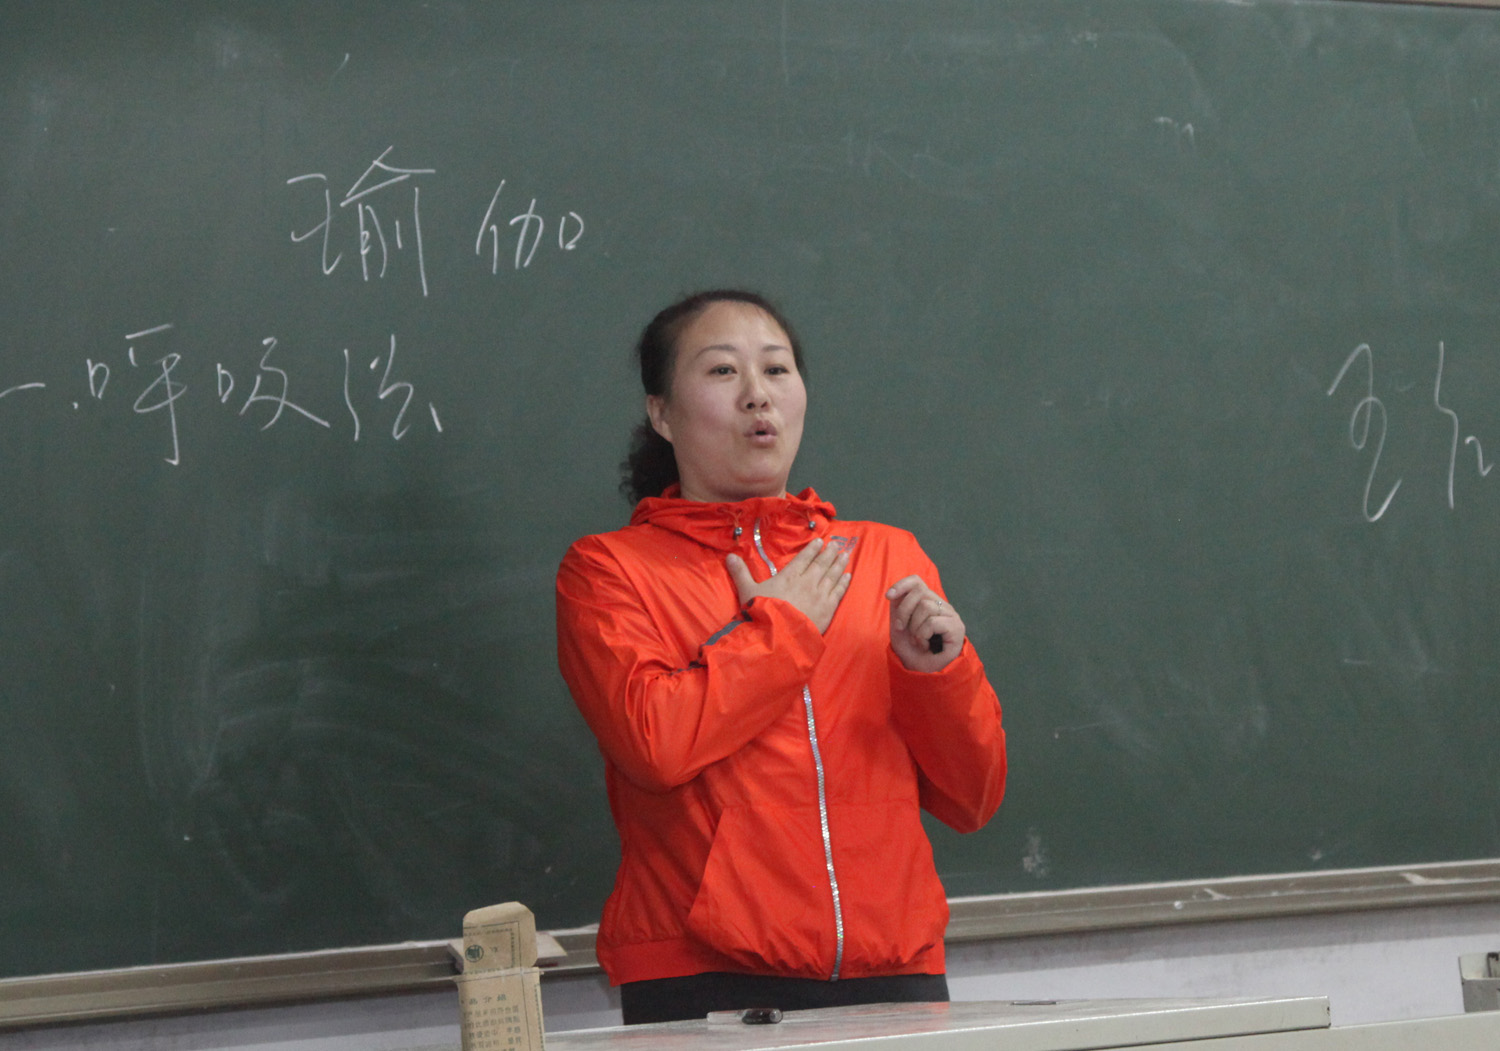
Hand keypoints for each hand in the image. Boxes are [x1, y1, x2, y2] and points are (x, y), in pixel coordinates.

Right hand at [726, 538, 850, 633]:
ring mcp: (820, 594)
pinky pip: (839, 592)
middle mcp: (807, 581)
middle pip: (821, 564)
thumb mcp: (748, 591)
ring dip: (839, 564)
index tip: (820, 541)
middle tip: (837, 545)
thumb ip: (740, 573)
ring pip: (832, 575)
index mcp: (789, 575)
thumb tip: (729, 556)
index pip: (804, 558)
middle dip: (829, 553)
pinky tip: (848, 576)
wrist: (780, 635)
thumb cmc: (763, 612)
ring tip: (845, 554)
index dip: (812, 549)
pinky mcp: (828, 608)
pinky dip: (844, 582)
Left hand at [887, 575, 963, 671]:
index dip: (901, 585)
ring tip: (917, 640)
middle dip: (904, 612)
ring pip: (926, 606)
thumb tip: (893, 593)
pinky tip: (925, 645)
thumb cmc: (912, 651)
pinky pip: (933, 622)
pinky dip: (923, 635)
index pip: (917, 581)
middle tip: (903, 630)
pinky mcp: (957, 627)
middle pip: (919, 592)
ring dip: (915, 627)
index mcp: (929, 602)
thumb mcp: (899, 627)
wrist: (922, 672)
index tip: (888, 596)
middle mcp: (941, 605)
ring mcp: (951, 615)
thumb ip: (898, 609)